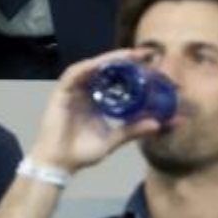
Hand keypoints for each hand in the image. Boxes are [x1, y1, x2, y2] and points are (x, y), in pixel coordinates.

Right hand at [27, 48, 166, 173]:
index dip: (132, 69)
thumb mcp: (112, 140)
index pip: (116, 79)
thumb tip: (158, 124)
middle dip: (124, 59)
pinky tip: (98, 65)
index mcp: (98, 99)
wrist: (59, 164)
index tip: (152, 63)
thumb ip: (133, 131)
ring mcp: (74, 89)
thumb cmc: (81, 152)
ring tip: (127, 55)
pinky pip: (74, 75)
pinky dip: (86, 68)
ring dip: (108, 59)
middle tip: (144, 53)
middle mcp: (87, 90)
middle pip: (105, 69)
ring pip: (91, 67)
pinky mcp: (61, 92)